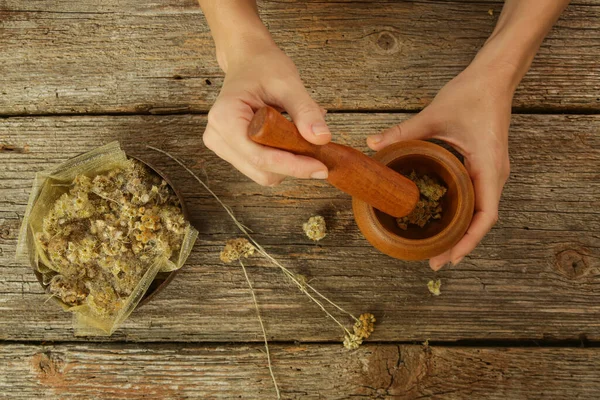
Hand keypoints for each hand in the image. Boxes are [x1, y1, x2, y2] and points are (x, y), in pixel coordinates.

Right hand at [203, 42, 330, 185]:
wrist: (248, 61)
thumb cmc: (263, 67)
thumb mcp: (288, 83)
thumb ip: (305, 111)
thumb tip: (322, 138)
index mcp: (225, 118)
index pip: (260, 157)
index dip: (292, 166)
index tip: (321, 168)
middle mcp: (217, 137)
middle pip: (261, 171)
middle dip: (292, 166)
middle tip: (318, 152)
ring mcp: (222, 147)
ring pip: (263, 174)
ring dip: (288, 164)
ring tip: (301, 139)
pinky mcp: (232, 152)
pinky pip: (261, 168)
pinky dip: (281, 161)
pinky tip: (289, 142)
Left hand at [367, 63, 513, 269]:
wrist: (494, 76)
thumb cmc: (472, 94)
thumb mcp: (434, 115)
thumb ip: (403, 133)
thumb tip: (372, 145)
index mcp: (489, 167)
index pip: (485, 216)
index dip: (468, 241)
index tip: (449, 258)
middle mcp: (495, 174)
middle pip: (481, 220)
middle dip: (460, 243)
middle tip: (435, 261)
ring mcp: (491, 171)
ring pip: (480, 211)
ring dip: (462, 231)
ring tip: (438, 248)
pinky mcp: (485, 165)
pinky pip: (476, 197)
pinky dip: (462, 213)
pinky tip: (444, 218)